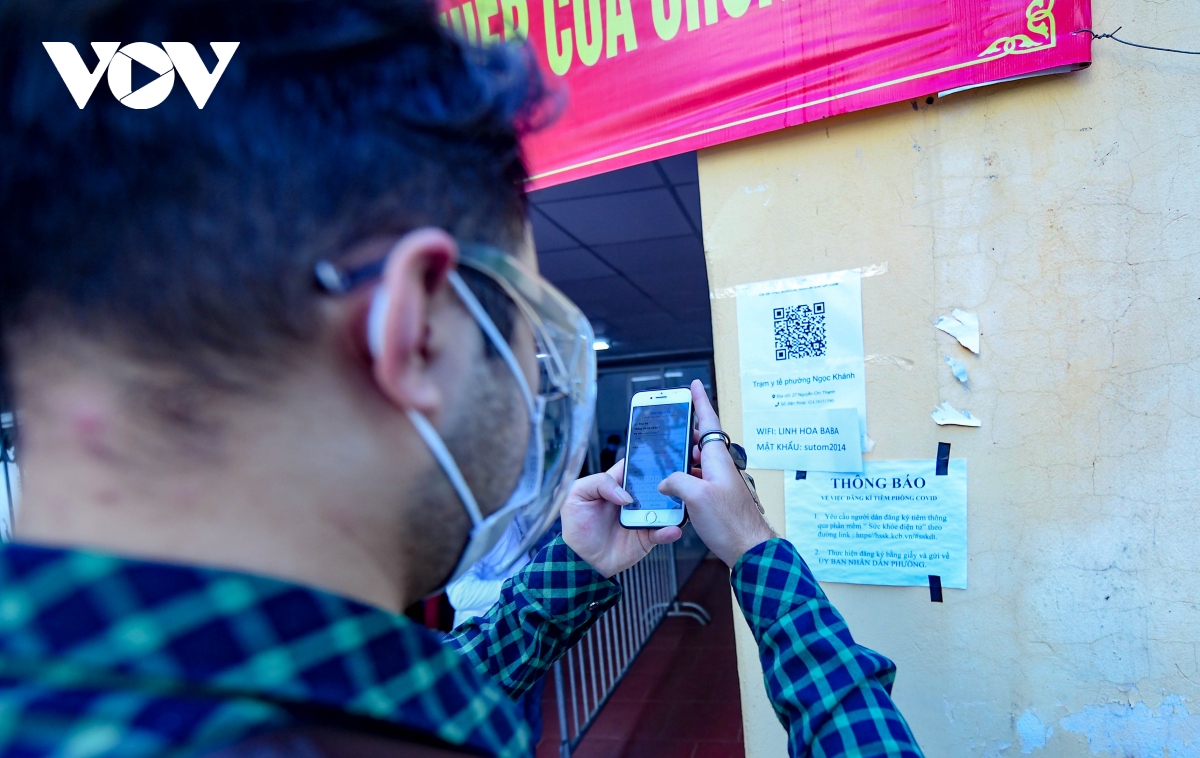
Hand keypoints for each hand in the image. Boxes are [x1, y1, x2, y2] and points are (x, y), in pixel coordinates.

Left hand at [561, 459, 681, 578]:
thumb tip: (626, 495)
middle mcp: (631, 500)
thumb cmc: (576, 526)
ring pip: (663, 507)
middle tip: (674, 481)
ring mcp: (640, 518)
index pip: (633, 467)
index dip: (645, 460)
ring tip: (677, 505)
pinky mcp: (646, 537)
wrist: (581, 560)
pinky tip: (671, 528)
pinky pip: (662, 532)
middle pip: (654, 485)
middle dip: (665, 482)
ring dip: (671, 505)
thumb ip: (599, 483)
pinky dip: (669, 531)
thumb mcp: (577, 495)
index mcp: (615, 485)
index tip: (657, 457)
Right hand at [659, 380, 776, 567]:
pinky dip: (685, 479)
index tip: (694, 386)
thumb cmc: (730, 524)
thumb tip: (666, 482)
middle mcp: (721, 468)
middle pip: (702, 440)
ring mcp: (720, 483)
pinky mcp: (718, 498)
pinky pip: (699, 480)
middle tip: (669, 427)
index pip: (708, 422)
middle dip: (684, 432)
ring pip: (699, 462)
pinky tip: (674, 489)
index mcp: (718, 460)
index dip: (700, 402)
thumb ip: (677, 482)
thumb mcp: (697, 498)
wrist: (749, 549)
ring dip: (683, 459)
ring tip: (665, 460)